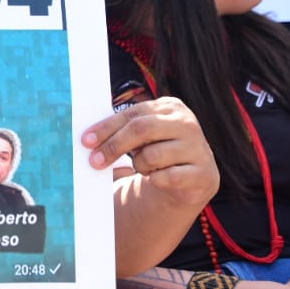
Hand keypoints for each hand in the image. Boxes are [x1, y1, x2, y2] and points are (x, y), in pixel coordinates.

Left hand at [82, 96, 218, 209]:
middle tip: (94, 161)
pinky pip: (167, 177)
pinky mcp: (204, 173)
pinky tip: (158, 179)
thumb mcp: (142, 136)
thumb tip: (88, 139)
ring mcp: (199, 148)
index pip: (132, 114)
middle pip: (141, 129)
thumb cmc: (157, 153)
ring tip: (144, 168)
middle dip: (114, 146)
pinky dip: (155, 180)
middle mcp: (187, 123)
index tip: (86, 141)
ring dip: (139, 166)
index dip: (106, 128)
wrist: (189, 181)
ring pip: (152, 156)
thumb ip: (122, 131)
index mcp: (170, 107)